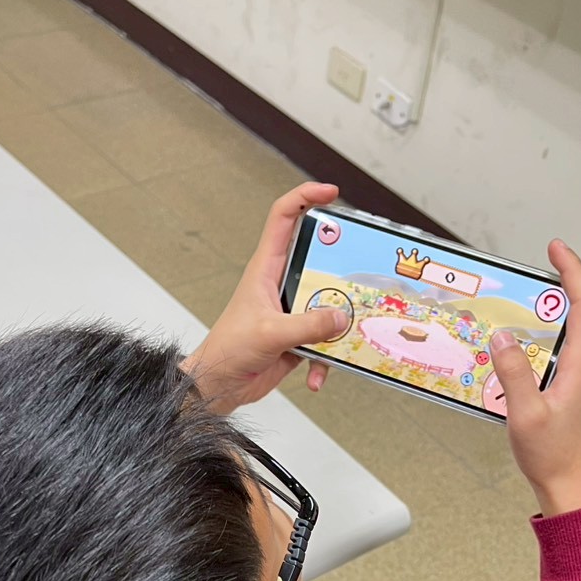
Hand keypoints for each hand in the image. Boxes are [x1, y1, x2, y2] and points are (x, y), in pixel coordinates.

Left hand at [184, 181, 349, 409]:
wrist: (218, 387)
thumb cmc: (228, 351)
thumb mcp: (270, 333)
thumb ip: (308, 325)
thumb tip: (342, 318)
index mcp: (266, 269)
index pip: (284, 217)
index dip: (306, 197)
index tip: (332, 193)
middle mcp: (280, 284)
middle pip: (317, 260)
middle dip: (340, 267)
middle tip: (361, 271)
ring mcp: (291, 311)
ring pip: (326, 304)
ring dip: (338, 323)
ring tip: (345, 335)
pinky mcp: (297, 338)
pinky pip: (322, 342)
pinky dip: (323, 362)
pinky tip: (315, 378)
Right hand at [489, 240, 580, 515]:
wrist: (570, 486)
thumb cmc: (551, 455)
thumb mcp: (523, 413)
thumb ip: (512, 371)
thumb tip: (501, 335)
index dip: (572, 270)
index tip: (555, 247)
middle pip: (578, 310)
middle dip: (554, 286)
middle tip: (524, 275)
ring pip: (569, 330)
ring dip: (546, 314)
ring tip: (514, 306)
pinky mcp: (578, 386)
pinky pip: (562, 349)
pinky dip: (543, 338)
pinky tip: (519, 345)